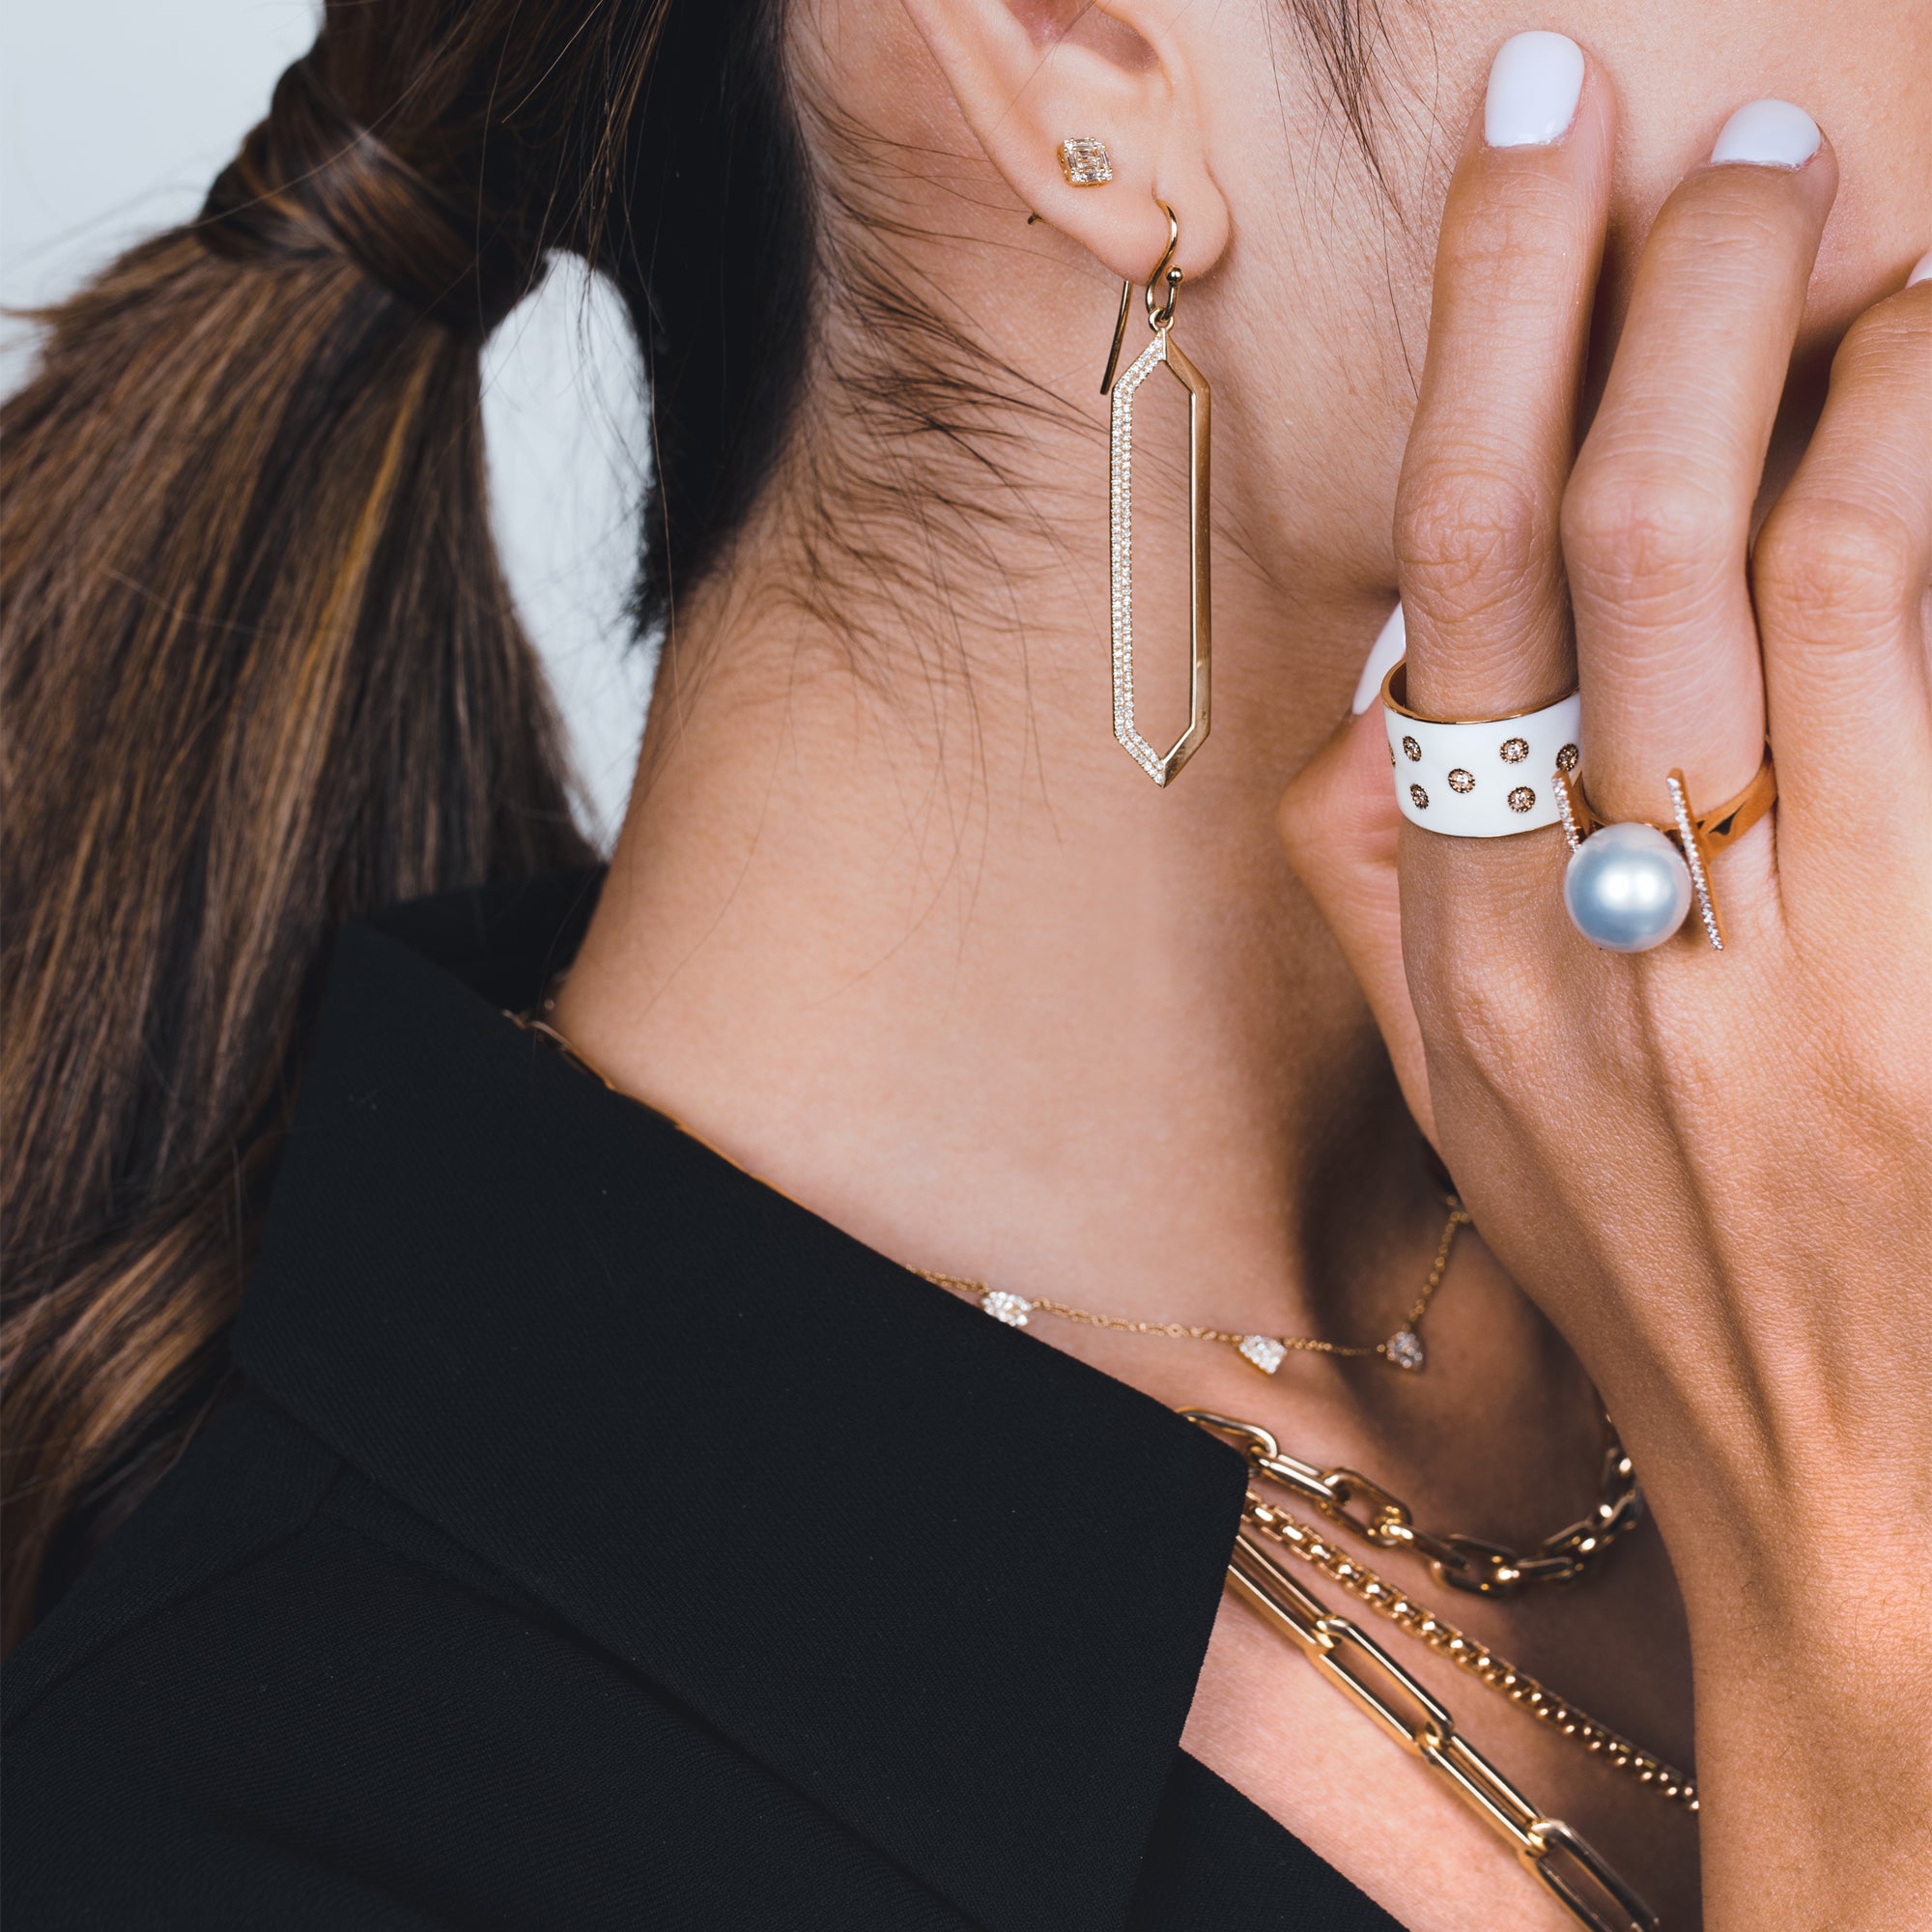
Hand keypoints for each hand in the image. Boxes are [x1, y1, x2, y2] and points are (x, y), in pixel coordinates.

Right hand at [1276, 48, 1931, 1929]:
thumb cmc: (1658, 1271)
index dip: (1478, 345)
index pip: (1435, 587)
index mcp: (1447, 945)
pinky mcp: (1907, 975)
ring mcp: (1743, 952)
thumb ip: (1384, 908)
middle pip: (1573, 540)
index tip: (1530, 166)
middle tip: (1691, 134)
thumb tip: (1365, 732)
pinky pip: (1910, 662)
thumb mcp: (1464, 1105)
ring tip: (1825, 206)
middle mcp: (1569, 925)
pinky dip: (1924, 482)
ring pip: (1751, 571)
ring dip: (1787, 356)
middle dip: (1622, 297)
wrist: (1850, 1499)